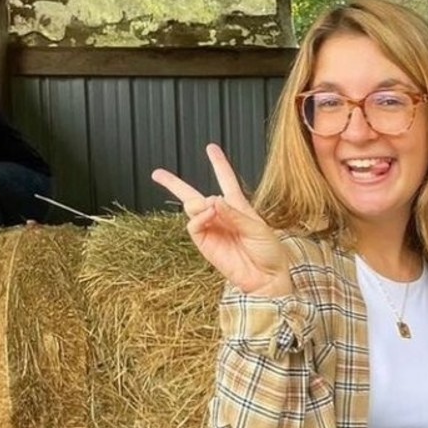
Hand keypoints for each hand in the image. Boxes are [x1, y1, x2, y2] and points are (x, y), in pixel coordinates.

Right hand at [152, 144, 290, 296]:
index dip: (219, 164)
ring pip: (191, 208)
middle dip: (174, 184)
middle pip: (194, 195)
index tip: (211, 148)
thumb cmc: (269, 253)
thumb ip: (235, 214)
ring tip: (211, 209)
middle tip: (158, 174)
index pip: (226, 180)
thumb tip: (214, 200)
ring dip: (198, 203)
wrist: (267, 278)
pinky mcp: (205, 243)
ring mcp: (212, 229)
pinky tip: (208, 214)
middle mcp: (222, 216)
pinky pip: (194, 225)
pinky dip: (198, 217)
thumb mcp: (257, 228)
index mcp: (238, 207)